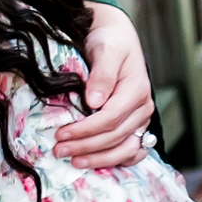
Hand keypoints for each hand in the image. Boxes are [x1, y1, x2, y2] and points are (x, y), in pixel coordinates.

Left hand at [54, 2, 155, 167]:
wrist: (116, 37)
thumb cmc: (109, 40)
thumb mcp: (105, 49)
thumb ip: (102, 74)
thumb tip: (94, 102)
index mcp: (136, 89)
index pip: (110, 118)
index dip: (86, 130)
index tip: (61, 133)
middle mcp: (143, 107)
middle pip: (115, 136)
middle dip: (86, 147)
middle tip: (58, 150)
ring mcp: (141, 118)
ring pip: (126, 149)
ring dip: (100, 159)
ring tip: (74, 162)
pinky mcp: (136, 124)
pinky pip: (132, 150)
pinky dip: (117, 160)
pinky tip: (98, 164)